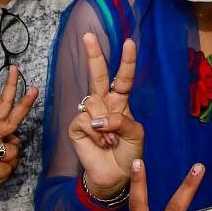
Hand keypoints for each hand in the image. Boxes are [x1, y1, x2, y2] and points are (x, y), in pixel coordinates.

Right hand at [0, 67, 36, 204]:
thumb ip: (4, 143)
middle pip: (11, 119)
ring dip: (9, 167)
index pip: (1, 105)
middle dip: (25, 104)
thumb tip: (17, 139)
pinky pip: (6, 171)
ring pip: (14, 153)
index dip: (9, 88)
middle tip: (35, 89)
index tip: (15, 70)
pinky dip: (2, 180)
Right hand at [69, 35, 143, 197]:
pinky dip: (97, 134)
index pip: (123, 78)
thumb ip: (120, 120)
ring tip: (111, 140)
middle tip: (88, 35)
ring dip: (107, 125)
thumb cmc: (129, 152)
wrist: (116, 175)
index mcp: (121, 102)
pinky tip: (100, 143)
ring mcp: (88, 113)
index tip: (129, 42)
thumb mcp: (134, 133)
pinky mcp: (77, 126)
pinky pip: (87, 120)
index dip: (126, 61)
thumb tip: (96, 117)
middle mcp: (104, 103)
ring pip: (95, 103)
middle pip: (97, 75)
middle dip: (93, 55)